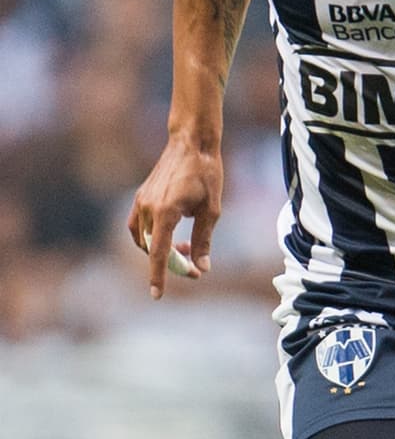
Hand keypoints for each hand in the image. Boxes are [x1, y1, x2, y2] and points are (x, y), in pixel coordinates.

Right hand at [128, 140, 222, 298]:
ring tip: (187, 249)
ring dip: (163, 250)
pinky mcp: (141, 197)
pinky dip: (151, 238)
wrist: (192, 143)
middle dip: (173, 264)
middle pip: (154, 249)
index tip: (156, 295)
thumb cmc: (206, 173)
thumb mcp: (212, 210)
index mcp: (166, 212)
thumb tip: (203, 267)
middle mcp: (148, 208)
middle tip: (196, 269)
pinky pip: (138, 227)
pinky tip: (170, 238)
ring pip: (145, 240)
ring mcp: (142, 202)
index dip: (158, 276)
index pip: (159, 253)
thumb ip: (204, 240)